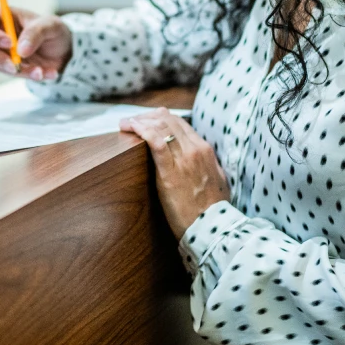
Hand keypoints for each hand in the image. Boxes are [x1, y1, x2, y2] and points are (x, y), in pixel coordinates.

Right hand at [0, 7, 72, 82]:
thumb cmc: (52, 30)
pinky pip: (12, 74)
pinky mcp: (8, 67)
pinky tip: (46, 73)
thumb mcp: (50, 26)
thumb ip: (35, 33)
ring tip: (40, 71)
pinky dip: (29, 75)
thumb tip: (20, 50)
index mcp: (0, 16)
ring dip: (18, 70)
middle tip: (15, 64)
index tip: (9, 42)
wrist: (64, 50)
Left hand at [118, 108, 230, 239]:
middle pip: (168, 121)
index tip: (146, 121)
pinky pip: (156, 142)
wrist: (212, 228)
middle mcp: (195, 149)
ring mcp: (184, 159)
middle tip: (131, 121)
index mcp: (205, 150)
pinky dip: (142, 130)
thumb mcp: (218, 180)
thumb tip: (202, 161)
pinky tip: (131, 127)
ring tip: (126, 123)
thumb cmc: (213, 209)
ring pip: (161, 127)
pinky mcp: (170, 172)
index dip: (160, 118)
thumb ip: (209, 166)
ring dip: (140, 121)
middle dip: (147, 117)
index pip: (179, 123)